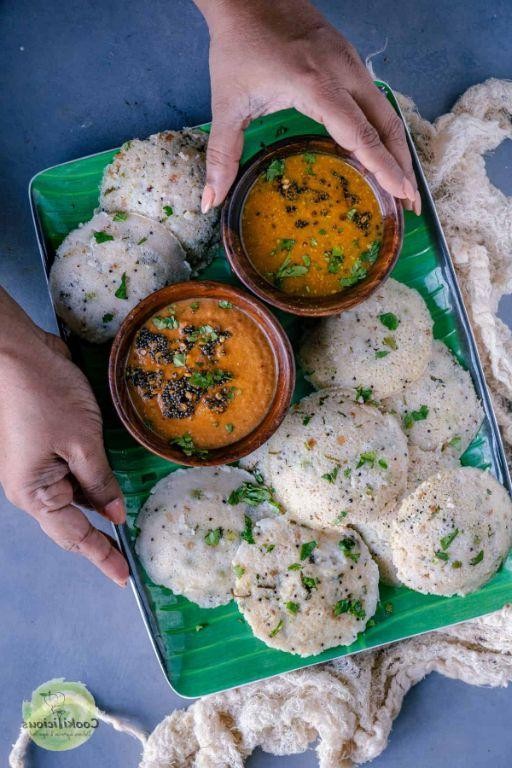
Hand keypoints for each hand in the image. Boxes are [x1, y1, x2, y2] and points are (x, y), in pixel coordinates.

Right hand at [0, 289, 128, 585]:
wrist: (18, 352)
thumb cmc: (45, 395)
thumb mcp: (82, 442)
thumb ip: (100, 482)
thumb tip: (114, 514)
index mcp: (35, 492)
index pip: (74, 535)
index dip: (101, 556)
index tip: (124, 576)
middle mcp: (32, 486)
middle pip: (71, 522)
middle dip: (99, 537)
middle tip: (128, 557)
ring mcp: (36, 467)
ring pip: (73, 498)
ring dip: (98, 507)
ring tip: (124, 527)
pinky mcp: (45, 447)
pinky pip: (71, 475)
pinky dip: (92, 483)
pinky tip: (109, 489)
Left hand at [196, 0, 419, 213]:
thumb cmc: (238, 47)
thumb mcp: (226, 104)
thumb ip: (221, 155)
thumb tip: (211, 200)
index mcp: (316, 85)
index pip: (360, 135)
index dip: (383, 168)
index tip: (401, 195)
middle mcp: (343, 73)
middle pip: (387, 126)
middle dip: (402, 167)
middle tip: (410, 204)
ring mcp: (351, 64)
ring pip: (387, 112)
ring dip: (398, 150)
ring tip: (404, 185)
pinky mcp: (350, 61)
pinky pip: (377, 100)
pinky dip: (386, 131)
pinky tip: (383, 153)